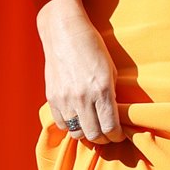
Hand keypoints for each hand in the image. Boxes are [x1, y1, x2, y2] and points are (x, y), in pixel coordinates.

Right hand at [37, 0, 124, 143]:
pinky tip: (76, 115)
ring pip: (76, 132)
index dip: (116, 136)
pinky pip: (62, 123)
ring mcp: (65, 99)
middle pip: (93, 135)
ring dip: (86, 132)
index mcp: (102, 89)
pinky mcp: (52, 97)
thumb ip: (112, 93)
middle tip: (106, 132)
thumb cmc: (92, 45)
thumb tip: (114, 115)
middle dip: (103, 138)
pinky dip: (70, 124)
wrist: (64, 31)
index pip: (110, 127)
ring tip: (91, 124)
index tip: (118, 134)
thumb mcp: (110, 68)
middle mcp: (83, 97)